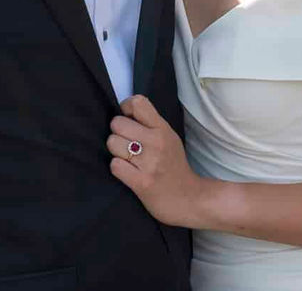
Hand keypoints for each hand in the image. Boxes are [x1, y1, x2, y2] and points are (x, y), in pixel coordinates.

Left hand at [107, 95, 209, 227]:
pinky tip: (127, 172)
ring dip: (116, 151)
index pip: (137, 103)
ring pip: (113, 143)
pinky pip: (115, 165)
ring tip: (127, 158)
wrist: (189, 199)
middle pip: (117, 123)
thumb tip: (125, 112)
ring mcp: (149, 163)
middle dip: (117, 133)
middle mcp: (156, 142)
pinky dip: (118, 168)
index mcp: (163, 129)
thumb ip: (150, 125)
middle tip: (126, 143)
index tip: (128, 119)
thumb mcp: (169, 138)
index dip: (125, 108)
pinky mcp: (142, 182)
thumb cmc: (174, 166)